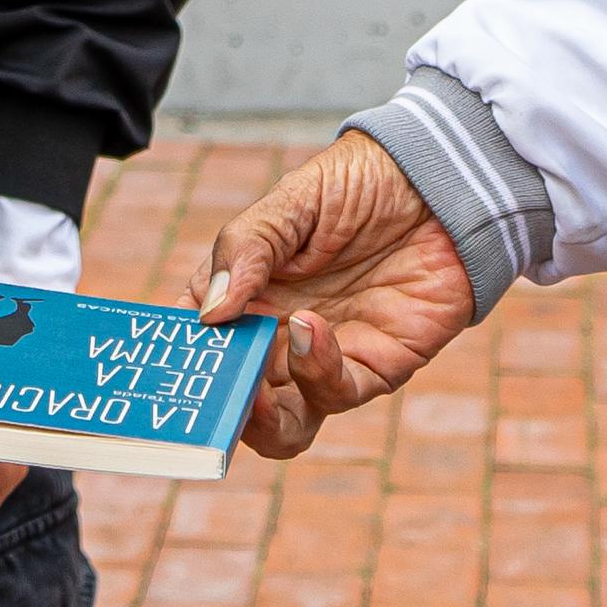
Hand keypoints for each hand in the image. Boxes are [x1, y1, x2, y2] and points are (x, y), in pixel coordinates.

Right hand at [197, 129, 479, 457]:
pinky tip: (307, 327)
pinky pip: (334, 392)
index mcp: (246, 292)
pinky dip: (314, 371)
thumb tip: (210, 314)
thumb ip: (247, 249)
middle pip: (231, 394)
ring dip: (257, 420)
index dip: (177, 357)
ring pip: (279, 424)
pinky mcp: (374, 365)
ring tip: (250, 389)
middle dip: (215, 405)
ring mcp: (324, 356)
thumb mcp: (293, 200)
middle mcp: (277, 333)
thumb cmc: (362, 182)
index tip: (163, 364)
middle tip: (208, 394)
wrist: (443, 182)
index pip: (196, 339)